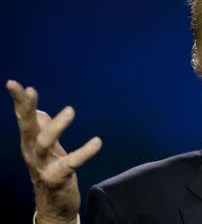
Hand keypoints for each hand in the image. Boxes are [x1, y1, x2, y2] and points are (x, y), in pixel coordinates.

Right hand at [6, 80, 101, 223]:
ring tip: (70, 110)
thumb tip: (38, 112)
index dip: (19, 102)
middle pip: (27, 128)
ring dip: (56, 127)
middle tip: (30, 90)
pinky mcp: (57, 177)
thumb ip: (42, 129)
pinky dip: (84, 152)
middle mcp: (32, 152)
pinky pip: (71, 163)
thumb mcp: (46, 148)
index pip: (23, 118)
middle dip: (26, 109)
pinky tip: (97, 142)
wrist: (53, 205)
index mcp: (30, 142)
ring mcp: (43, 166)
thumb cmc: (50, 171)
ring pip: (44, 143)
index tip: (14, 84)